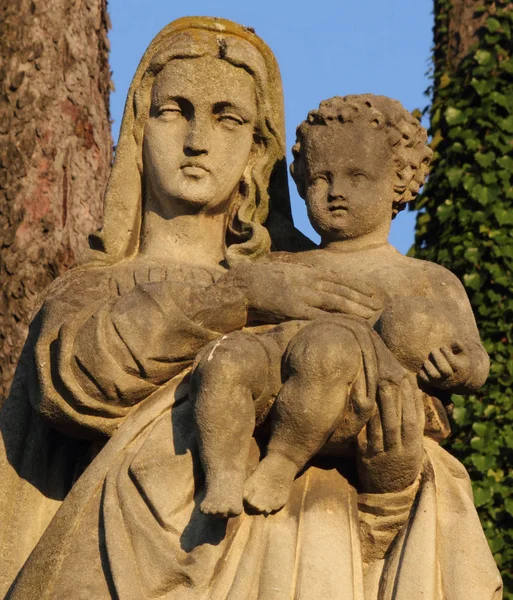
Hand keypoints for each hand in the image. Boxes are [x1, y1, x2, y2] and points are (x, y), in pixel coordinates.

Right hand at [229, 259, 382, 322]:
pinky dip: (334, 319)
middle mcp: (309, 281)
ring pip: (335, 301)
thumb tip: (318, 281)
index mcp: (308, 272)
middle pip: (341, 290)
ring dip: (354, 307)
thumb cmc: (264, 281)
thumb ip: (304, 277)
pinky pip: (318, 315)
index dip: (358, 285)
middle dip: (362, 297)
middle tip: (379, 304)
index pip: (339, 278)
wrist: (244, 285)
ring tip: (370, 314)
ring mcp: (302, 295)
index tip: (372, 290)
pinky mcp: (294, 309)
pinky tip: (346, 324)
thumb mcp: (288, 272)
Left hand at [357, 376, 424, 492]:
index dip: (412, 400)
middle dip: (393, 400)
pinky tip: (363, 407)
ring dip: (379, 407)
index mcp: (414, 448)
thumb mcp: (414, 444)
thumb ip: (415, 421)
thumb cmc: (403, 459)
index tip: (407, 380)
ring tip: (376, 387)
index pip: (414, 421)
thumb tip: (416, 392)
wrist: (390, 492)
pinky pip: (366, 437)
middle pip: (397, 423)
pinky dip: (365, 422)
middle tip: (387, 378)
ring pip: (382, 429)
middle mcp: (399, 452)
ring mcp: (382, 455)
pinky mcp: (366, 457)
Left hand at [418, 343, 471, 390]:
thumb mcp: (464, 355)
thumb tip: (453, 341)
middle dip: (437, 358)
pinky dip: (422, 373)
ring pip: (434, 375)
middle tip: (433, 350)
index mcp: (460, 369)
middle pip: (443, 370)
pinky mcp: (433, 384)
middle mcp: (451, 377)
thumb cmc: (460, 363)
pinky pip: (425, 380)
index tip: (442, 347)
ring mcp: (442, 382)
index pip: (452, 361)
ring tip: (427, 360)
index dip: (446, 352)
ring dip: (428, 365)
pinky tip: (424, 366)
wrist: (459, 381)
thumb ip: (460, 347)